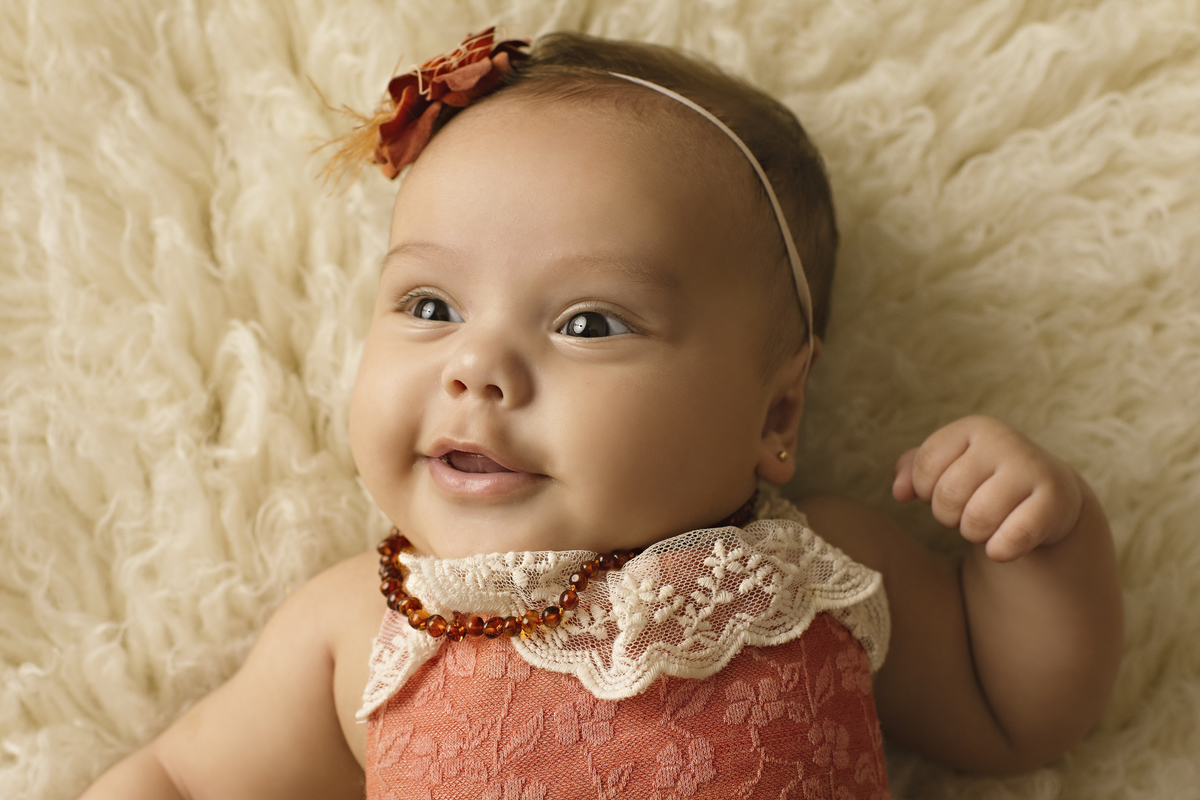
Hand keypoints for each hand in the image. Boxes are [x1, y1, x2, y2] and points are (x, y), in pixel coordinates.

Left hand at [892, 416, 1083, 561]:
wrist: (1050, 493)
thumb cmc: (985, 478)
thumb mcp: (949, 465)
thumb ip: (912, 470)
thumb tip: (899, 492)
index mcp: (973, 428)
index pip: (925, 465)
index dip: (925, 490)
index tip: (943, 491)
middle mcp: (1004, 441)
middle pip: (948, 495)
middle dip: (949, 515)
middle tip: (966, 512)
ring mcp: (1032, 470)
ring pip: (977, 519)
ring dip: (974, 533)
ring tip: (986, 523)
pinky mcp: (1055, 502)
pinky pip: (1012, 538)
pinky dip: (999, 551)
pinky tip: (1002, 545)